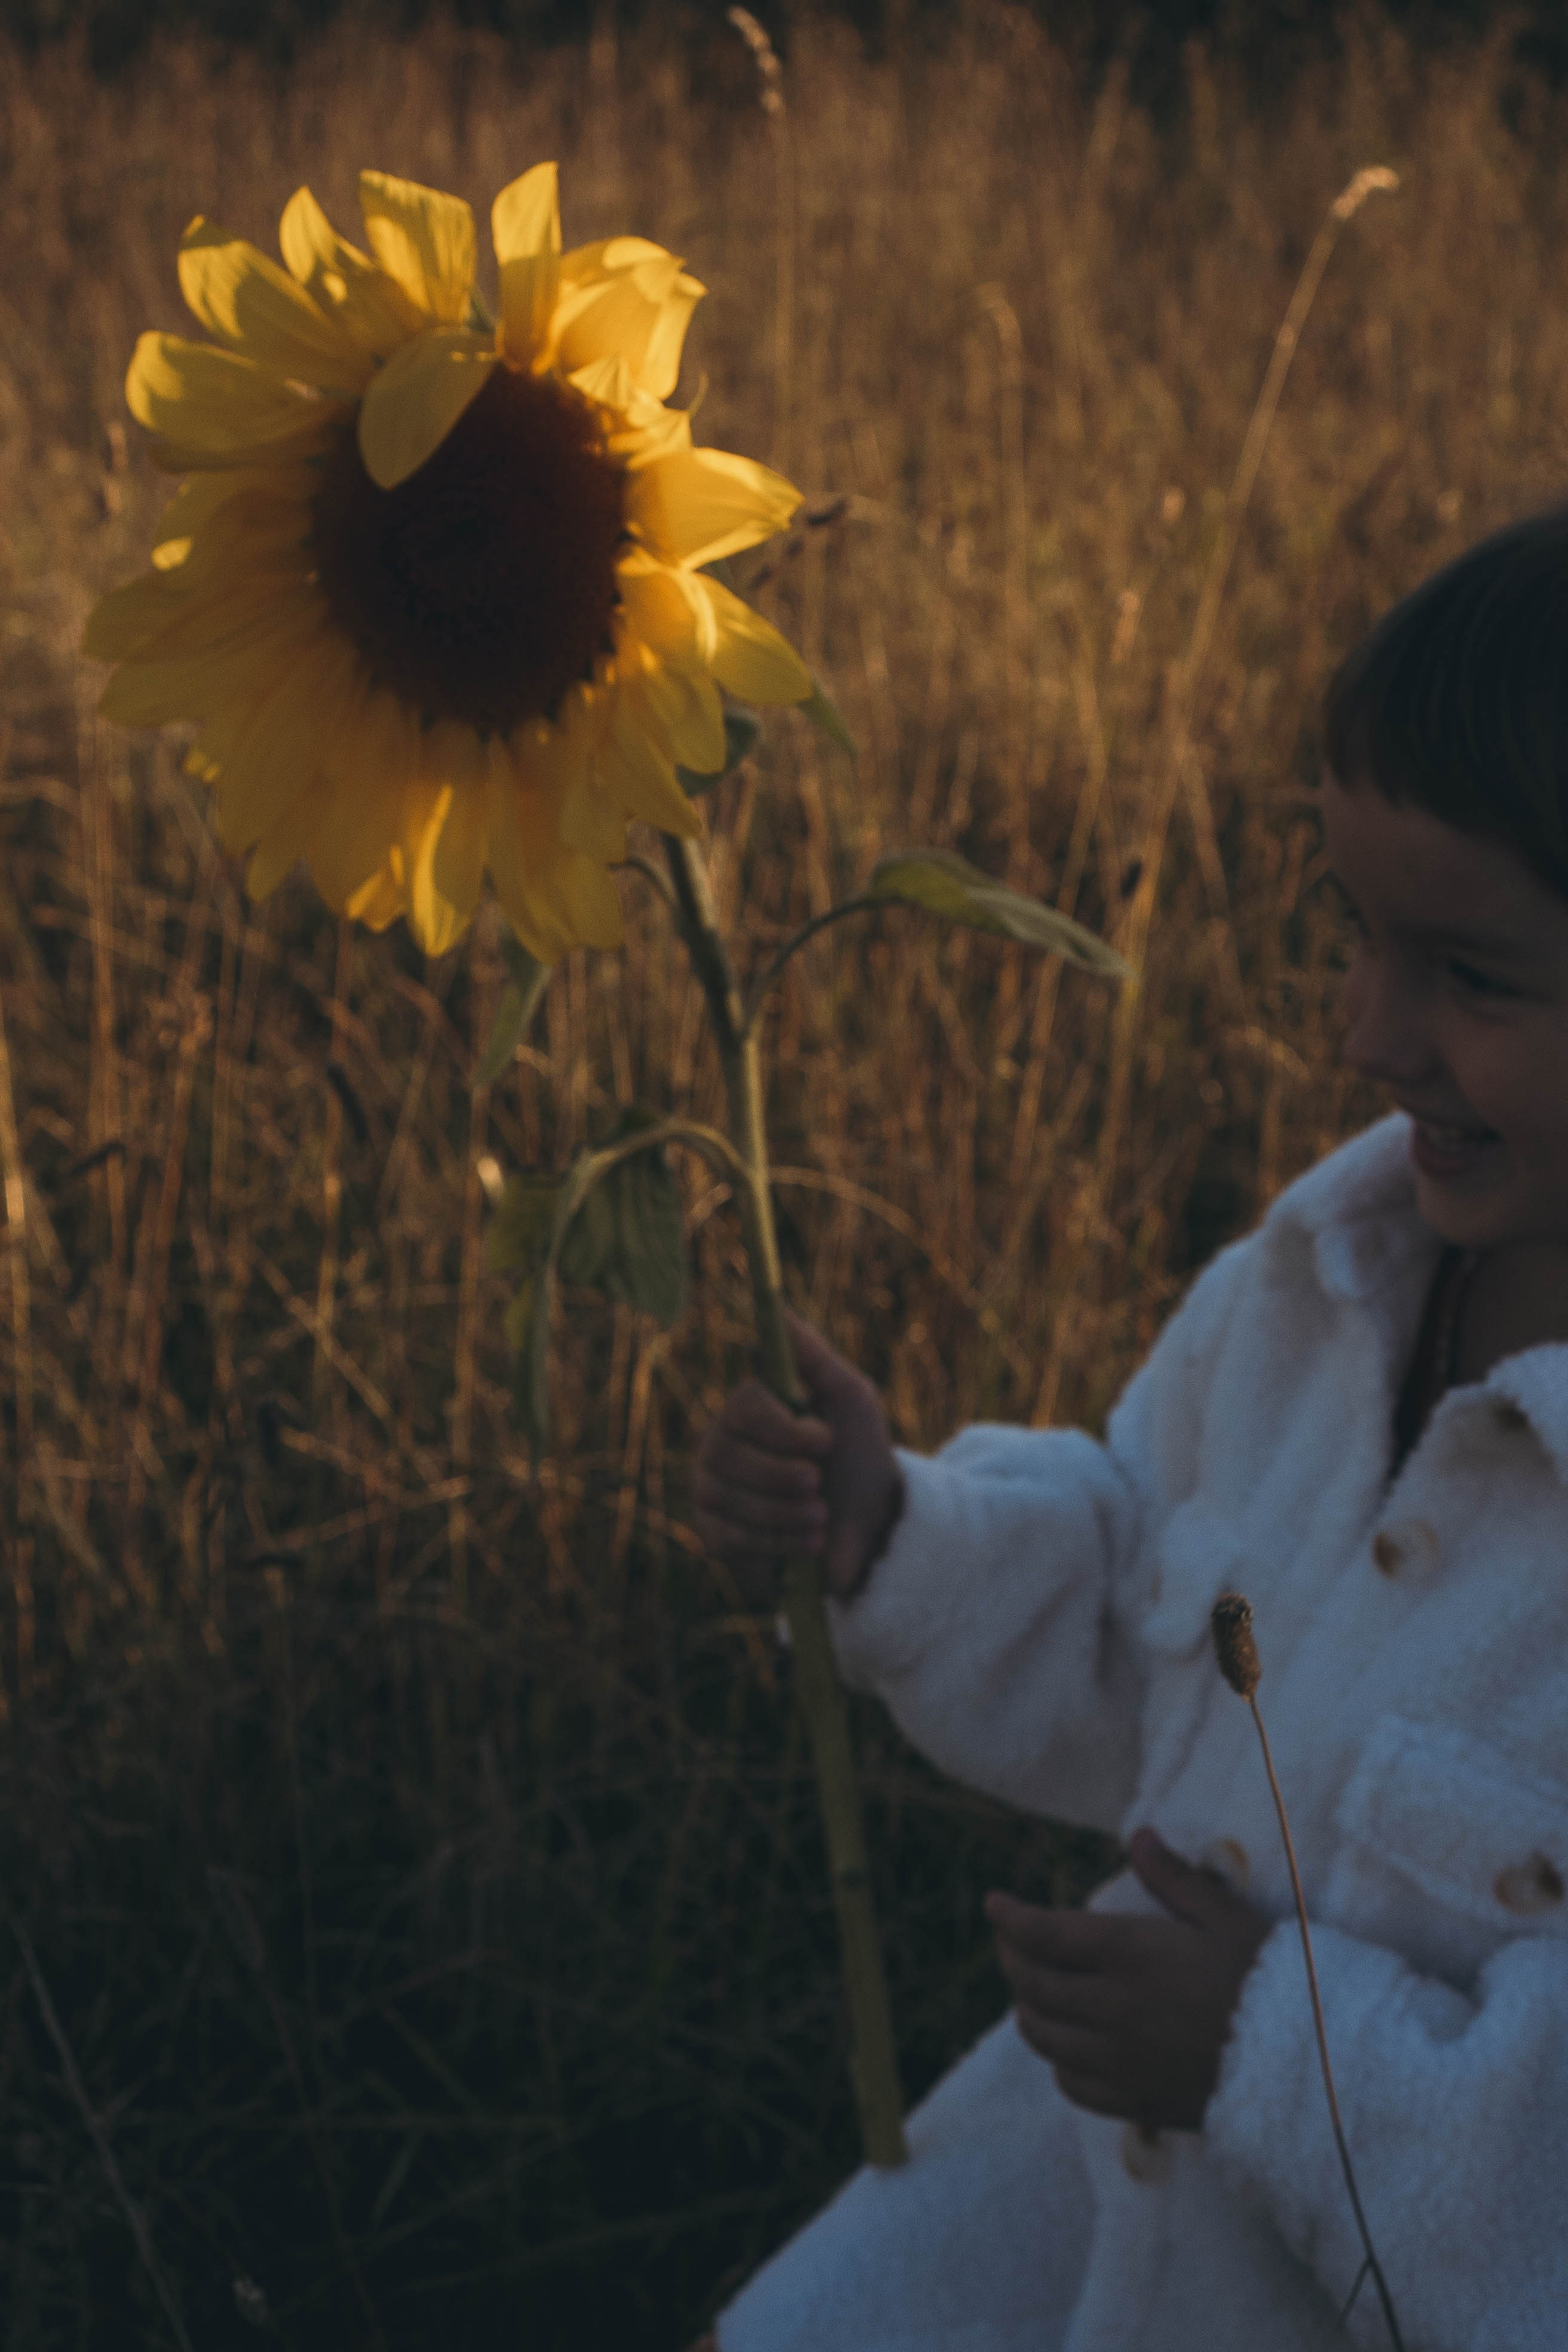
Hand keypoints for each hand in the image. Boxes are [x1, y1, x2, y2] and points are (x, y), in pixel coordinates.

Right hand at [692, 1308, 904, 1604]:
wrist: (871, 1529)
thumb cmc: (859, 1458)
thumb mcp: (849, 1400)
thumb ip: (813, 1356)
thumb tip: (779, 1307)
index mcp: (750, 1409)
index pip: (743, 1405)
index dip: (783, 1428)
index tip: (826, 1440)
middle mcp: (720, 1444)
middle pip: (728, 1453)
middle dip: (783, 1475)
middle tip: (818, 1484)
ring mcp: (711, 1489)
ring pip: (726, 1497)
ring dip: (786, 1512)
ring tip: (820, 1516)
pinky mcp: (715, 1535)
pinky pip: (729, 1537)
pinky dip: (778, 1543)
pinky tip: (808, 1542)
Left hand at [985, 1828, 1271, 2131]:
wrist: (1310, 2064)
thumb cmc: (1271, 1978)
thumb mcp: (1226, 1915)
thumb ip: (1174, 1877)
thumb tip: (1138, 1836)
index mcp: (1131, 1956)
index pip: (1044, 1935)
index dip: (1010, 1918)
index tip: (995, 1903)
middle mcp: (1113, 2009)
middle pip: (1033, 1985)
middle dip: (1012, 1958)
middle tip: (1013, 1941)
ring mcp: (1121, 2062)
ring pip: (1044, 2037)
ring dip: (1028, 2008)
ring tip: (1033, 1989)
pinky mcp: (1137, 2102)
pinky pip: (1073, 2086)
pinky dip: (1058, 2062)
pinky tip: (1069, 2047)